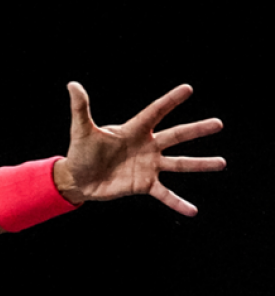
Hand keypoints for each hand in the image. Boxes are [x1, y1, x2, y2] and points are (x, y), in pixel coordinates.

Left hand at [55, 82, 224, 215]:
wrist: (78, 178)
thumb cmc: (80, 151)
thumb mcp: (81, 130)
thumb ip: (80, 108)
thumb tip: (72, 84)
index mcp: (133, 130)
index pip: (155, 112)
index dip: (170, 101)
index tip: (188, 89)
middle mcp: (146, 146)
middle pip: (176, 135)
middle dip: (196, 129)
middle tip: (218, 123)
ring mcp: (148, 166)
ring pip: (179, 163)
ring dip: (200, 163)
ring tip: (222, 162)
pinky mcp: (145, 185)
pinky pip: (165, 194)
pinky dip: (178, 203)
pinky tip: (193, 211)